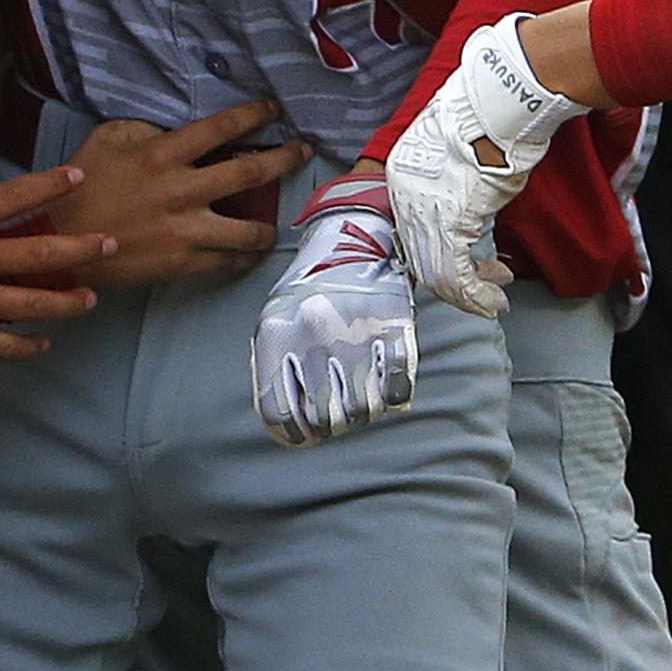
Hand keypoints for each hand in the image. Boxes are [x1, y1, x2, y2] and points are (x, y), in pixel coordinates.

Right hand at [0, 165, 113, 361]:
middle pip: (40, 252)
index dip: (51, 185)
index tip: (79, 177)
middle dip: (81, 248)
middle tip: (110, 243)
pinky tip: (45, 344)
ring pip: (32, 303)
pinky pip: (2, 345)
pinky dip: (27, 347)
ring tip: (90, 298)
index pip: (18, 197)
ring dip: (66, 301)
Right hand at [44, 96, 310, 288]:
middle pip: (248, 173)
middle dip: (284, 159)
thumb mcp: (107, 139)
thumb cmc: (80, 186)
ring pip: (247, 230)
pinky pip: (225, 262)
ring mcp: (184, 230)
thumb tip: (174, 129)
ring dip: (269, 224)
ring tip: (279, 222)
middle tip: (304, 151)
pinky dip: (243, 258)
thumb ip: (145, 130)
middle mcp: (182, 191)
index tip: (274, 108)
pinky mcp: (180, 263)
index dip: (252, 115)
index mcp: (163, 154)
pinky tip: (249, 254)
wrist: (60, 241)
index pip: (221, 128)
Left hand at [253, 178, 416, 445]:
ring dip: (362, 412)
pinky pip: (397, 389)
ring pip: (361, 410)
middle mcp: (314, 338)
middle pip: (325, 418)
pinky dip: (392, 396)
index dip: (295, 433)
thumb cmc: (310, 285)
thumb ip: (275, 364)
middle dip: (332, 425)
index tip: (305, 434)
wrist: (353, 236)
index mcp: (279, 335)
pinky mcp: (394, 331)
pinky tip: (386, 387)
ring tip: (361, 398)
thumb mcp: (276, 317)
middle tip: (337, 415)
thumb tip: (285, 420)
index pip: (280, 413)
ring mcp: (355, 335)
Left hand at [384, 15, 594, 317]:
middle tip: (480, 294)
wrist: (496, 104)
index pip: (411, 232)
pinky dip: (476, 294)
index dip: (438, 257)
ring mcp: (423, 210)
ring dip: (469, 294)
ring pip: (437, 271)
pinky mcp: (449, 223)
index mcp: (400, 175)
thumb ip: (452, 185)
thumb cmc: (487, 119)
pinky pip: (457, 274)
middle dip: (454, 283)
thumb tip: (466, 206)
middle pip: (420, 256)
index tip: (464, 267)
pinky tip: (492, 299)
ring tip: (492, 298)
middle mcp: (403, 195)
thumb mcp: (458, 152)